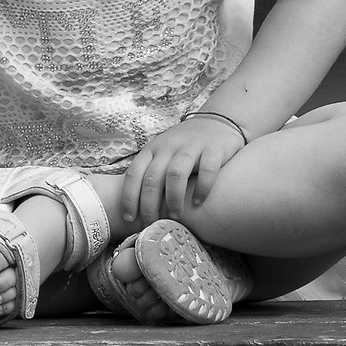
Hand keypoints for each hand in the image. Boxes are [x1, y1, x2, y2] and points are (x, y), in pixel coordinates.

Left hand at [121, 115, 247, 229]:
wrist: (216, 123)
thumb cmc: (183, 148)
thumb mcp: (162, 154)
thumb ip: (151, 173)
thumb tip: (136, 209)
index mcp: (151, 149)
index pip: (133, 174)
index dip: (129, 197)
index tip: (129, 218)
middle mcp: (168, 147)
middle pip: (152, 178)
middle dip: (149, 204)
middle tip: (153, 223)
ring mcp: (191, 146)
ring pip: (175, 174)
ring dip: (173, 198)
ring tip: (175, 215)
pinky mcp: (214, 149)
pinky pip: (206, 170)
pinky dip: (202, 188)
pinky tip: (199, 202)